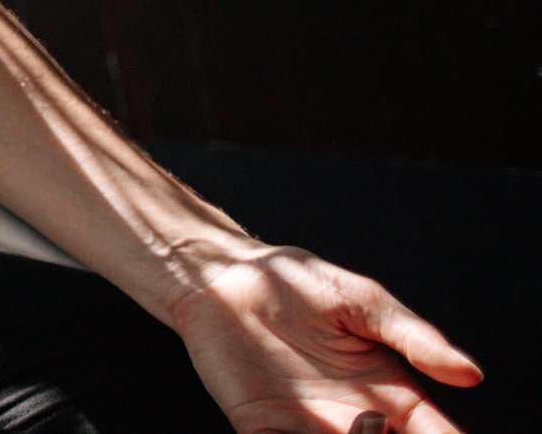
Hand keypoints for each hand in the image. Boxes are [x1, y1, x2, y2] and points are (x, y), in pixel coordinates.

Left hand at [167, 241, 481, 432]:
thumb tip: (471, 375)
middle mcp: (354, 419)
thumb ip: (413, 337)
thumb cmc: (299, 284)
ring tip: (361, 426)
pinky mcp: (263, 430)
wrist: (224, 277)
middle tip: (379, 429)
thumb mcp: (363, 302)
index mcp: (389, 393)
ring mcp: (309, 429)